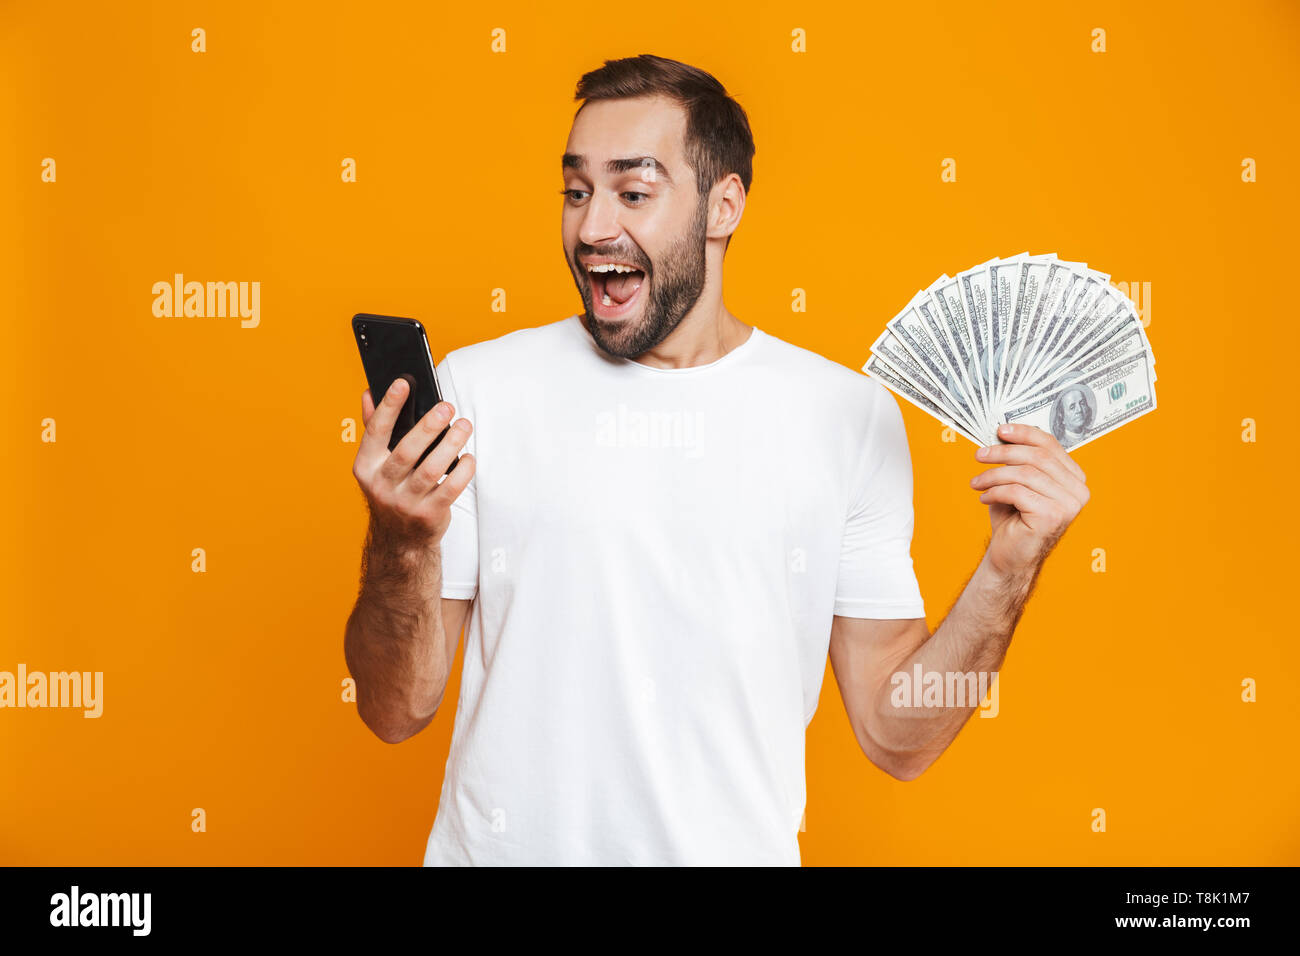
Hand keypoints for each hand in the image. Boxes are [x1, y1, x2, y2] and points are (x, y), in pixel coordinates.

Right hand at [352, 378, 475, 547]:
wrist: (400, 539)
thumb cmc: (392, 489)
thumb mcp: (376, 463)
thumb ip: (374, 429)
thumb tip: (369, 393)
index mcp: (365, 467)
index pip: (375, 431)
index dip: (389, 406)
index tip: (404, 382)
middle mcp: (382, 485)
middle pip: (407, 451)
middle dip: (429, 426)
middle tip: (448, 407)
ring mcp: (405, 503)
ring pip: (432, 469)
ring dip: (451, 444)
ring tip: (465, 425)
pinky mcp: (428, 515)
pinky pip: (451, 489)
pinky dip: (463, 471)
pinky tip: (469, 457)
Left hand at [968, 422, 1089, 577]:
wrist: (1010, 556)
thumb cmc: (1014, 519)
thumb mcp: (1017, 482)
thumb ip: (1018, 460)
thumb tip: (1003, 433)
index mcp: (1074, 478)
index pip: (1050, 445)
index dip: (1024, 433)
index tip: (1000, 431)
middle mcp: (1077, 490)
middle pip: (1037, 456)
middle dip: (1003, 452)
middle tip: (979, 455)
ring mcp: (1068, 504)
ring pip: (1024, 473)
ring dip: (994, 475)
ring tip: (977, 483)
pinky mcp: (1052, 516)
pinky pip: (1017, 492)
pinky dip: (995, 492)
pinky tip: (985, 498)